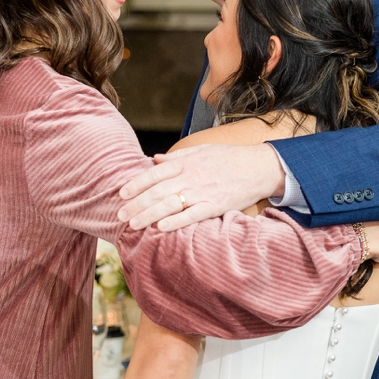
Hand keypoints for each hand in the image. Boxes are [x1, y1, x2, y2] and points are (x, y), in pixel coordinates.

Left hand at [118, 144, 284, 230]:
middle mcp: (191, 177)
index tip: (122, 193)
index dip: (137, 183)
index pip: (155, 173)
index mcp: (187, 163)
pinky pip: (193, 216)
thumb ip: (177, 158)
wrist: (259, 166)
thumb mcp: (202, 150)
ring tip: (133, 225)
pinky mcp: (216, 206)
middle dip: (137, 204)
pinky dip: (177, 222)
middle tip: (120, 215)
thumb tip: (154, 159)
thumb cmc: (230, 158)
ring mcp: (203, 192)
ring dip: (149, 215)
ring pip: (170, 205)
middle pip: (158, 191)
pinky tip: (162, 228)